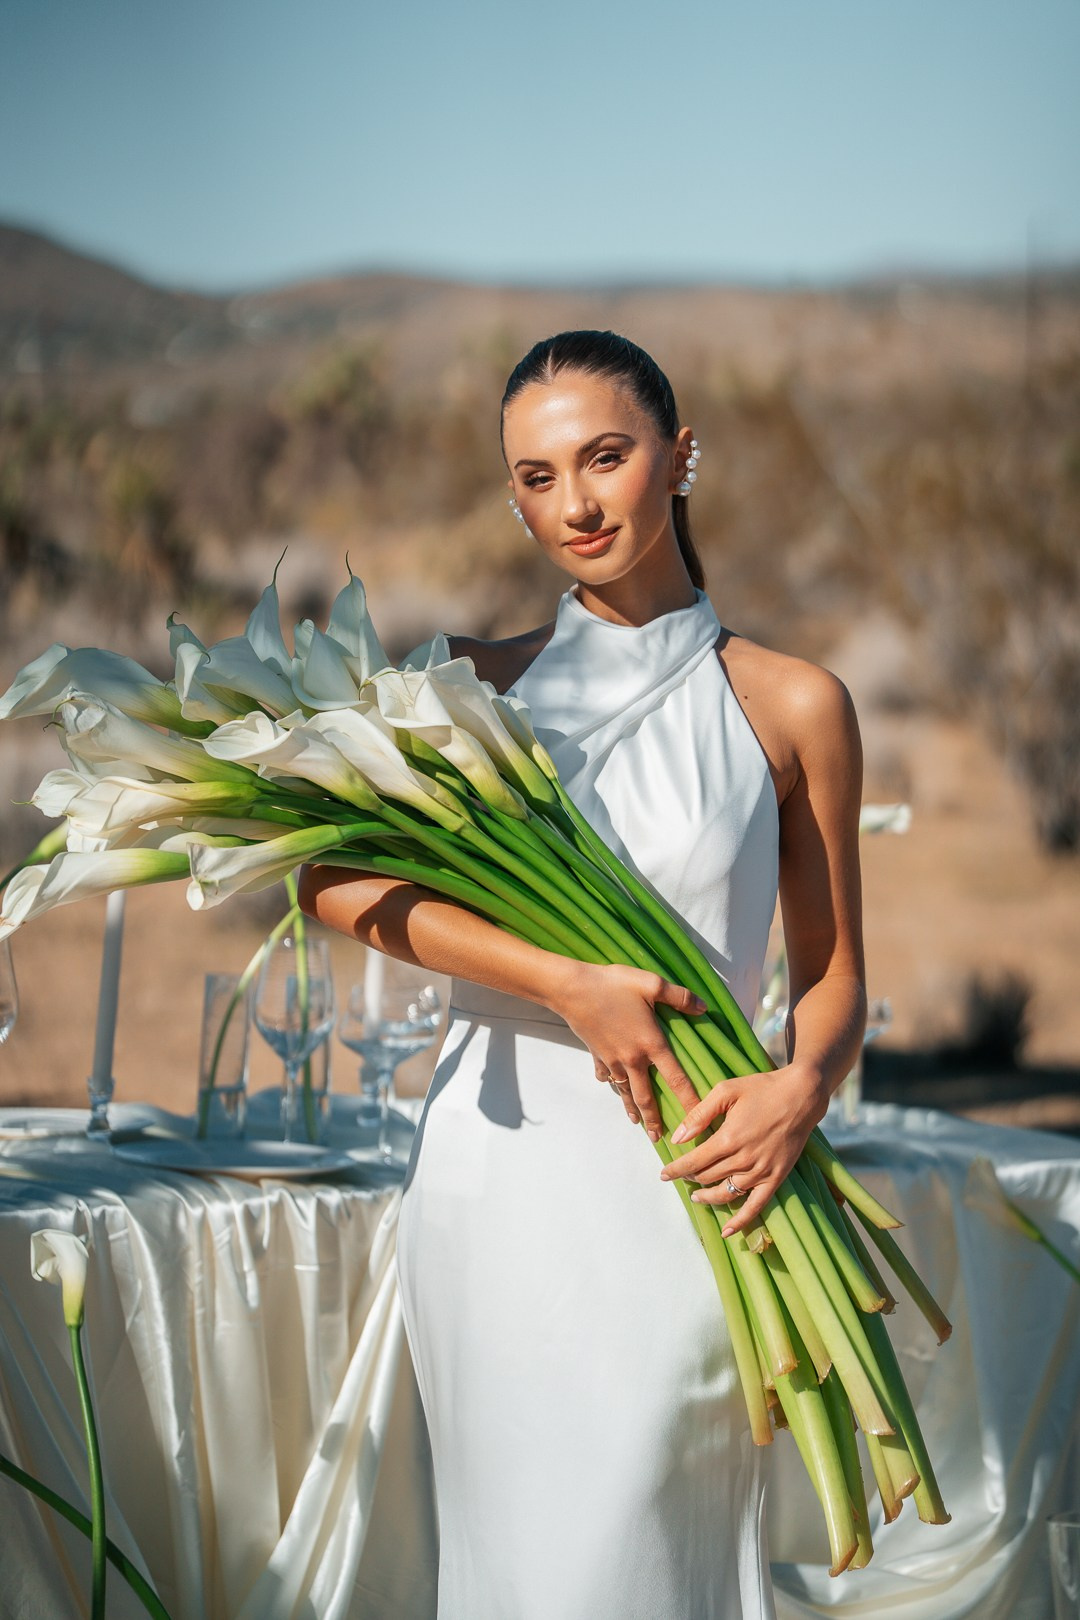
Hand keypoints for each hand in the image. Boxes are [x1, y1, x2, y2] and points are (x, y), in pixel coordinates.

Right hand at [547, 962, 705, 1139]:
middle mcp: (633, 1058)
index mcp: (651, 1044)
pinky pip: (606, 1074)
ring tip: (636, 1123)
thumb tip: (703, 1008)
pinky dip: (610, 1082)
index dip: (689, 1101)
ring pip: (625, 1090)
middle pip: (646, 1096)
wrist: (572, 989)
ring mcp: (612, 1059)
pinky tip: (611, 1084)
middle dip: (654, 1119)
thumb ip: (680, 997)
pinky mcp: (597, 1053)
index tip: (697, 1120)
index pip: (676, 1079)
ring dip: (632, 1108)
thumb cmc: (614, 985)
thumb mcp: (652, 984)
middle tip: (660, 1138)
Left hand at [658, 1061, 829, 1236]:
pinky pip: (756, 1205)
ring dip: (707, 1197)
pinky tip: (727, 1231)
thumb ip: (699, 1114)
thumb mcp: (726, 1090)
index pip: (694, 1162)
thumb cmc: (762, 1089)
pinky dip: (741, 1221)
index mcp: (729, 1137)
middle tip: (680, 1176)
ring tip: (696, 1196)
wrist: (801, 1096)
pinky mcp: (776, 1177)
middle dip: (689, 1178)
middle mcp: (744, 1158)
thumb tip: (678, 1137)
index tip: (663, 1174)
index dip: (676, 1169)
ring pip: (726, 1193)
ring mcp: (761, 1171)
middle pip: (707, 1177)